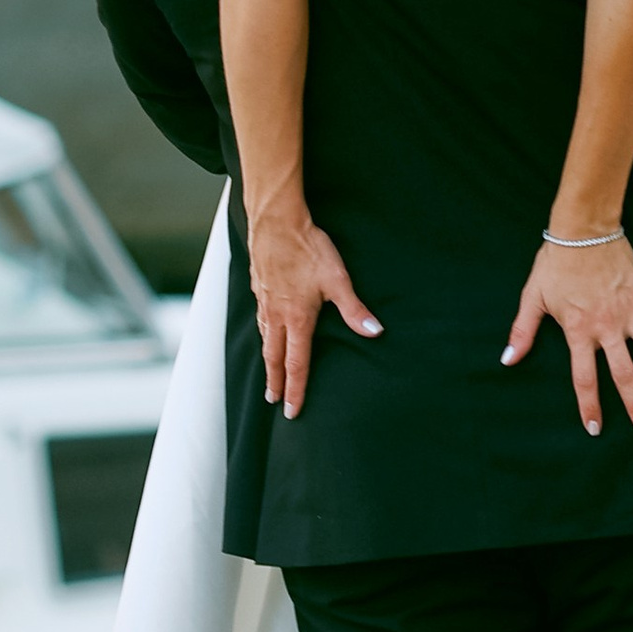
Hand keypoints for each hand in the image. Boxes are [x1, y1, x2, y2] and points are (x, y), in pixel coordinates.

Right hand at [248, 208, 380, 417]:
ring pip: (264, 339)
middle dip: (275, 382)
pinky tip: (265, 331)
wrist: (276, 221)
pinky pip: (259, 319)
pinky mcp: (258, 287)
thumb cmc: (307, 248)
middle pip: (274, 357)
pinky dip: (262, 334)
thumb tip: (374, 331)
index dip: (296, 389)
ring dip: (267, 360)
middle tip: (273, 400)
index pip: (297, 364)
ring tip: (269, 372)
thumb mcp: (337, 279)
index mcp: (297, 318)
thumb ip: (354, 309)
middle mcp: (277, 315)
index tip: (292, 410)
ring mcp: (264, 302)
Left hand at [503, 234, 632, 439]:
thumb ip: (522, 332)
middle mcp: (609, 327)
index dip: (590, 406)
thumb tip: (507, 360)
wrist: (583, 229)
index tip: (596, 429)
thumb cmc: (556, 263)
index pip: (585, 378)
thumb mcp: (533, 297)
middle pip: (625, 374)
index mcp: (580, 331)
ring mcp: (632, 311)